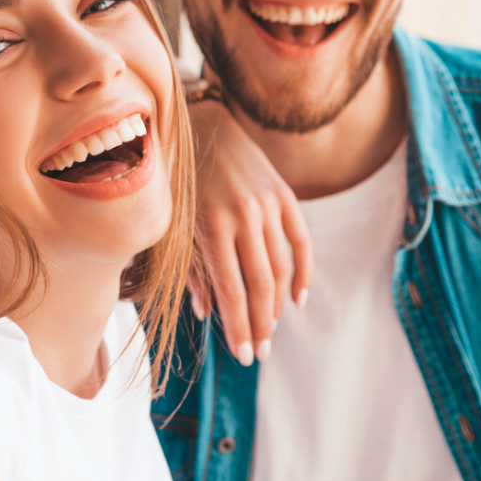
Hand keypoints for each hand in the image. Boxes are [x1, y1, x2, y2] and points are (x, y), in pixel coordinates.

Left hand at [188, 99, 312, 365]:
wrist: (204, 126)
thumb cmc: (181, 183)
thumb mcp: (177, 226)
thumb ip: (192, 270)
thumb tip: (207, 314)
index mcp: (212, 227)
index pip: (232, 291)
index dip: (240, 327)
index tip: (244, 355)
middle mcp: (244, 217)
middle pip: (261, 286)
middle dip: (262, 324)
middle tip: (262, 352)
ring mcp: (268, 205)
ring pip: (282, 268)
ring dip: (278, 304)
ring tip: (271, 328)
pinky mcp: (284, 195)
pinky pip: (302, 242)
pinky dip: (304, 273)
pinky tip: (299, 299)